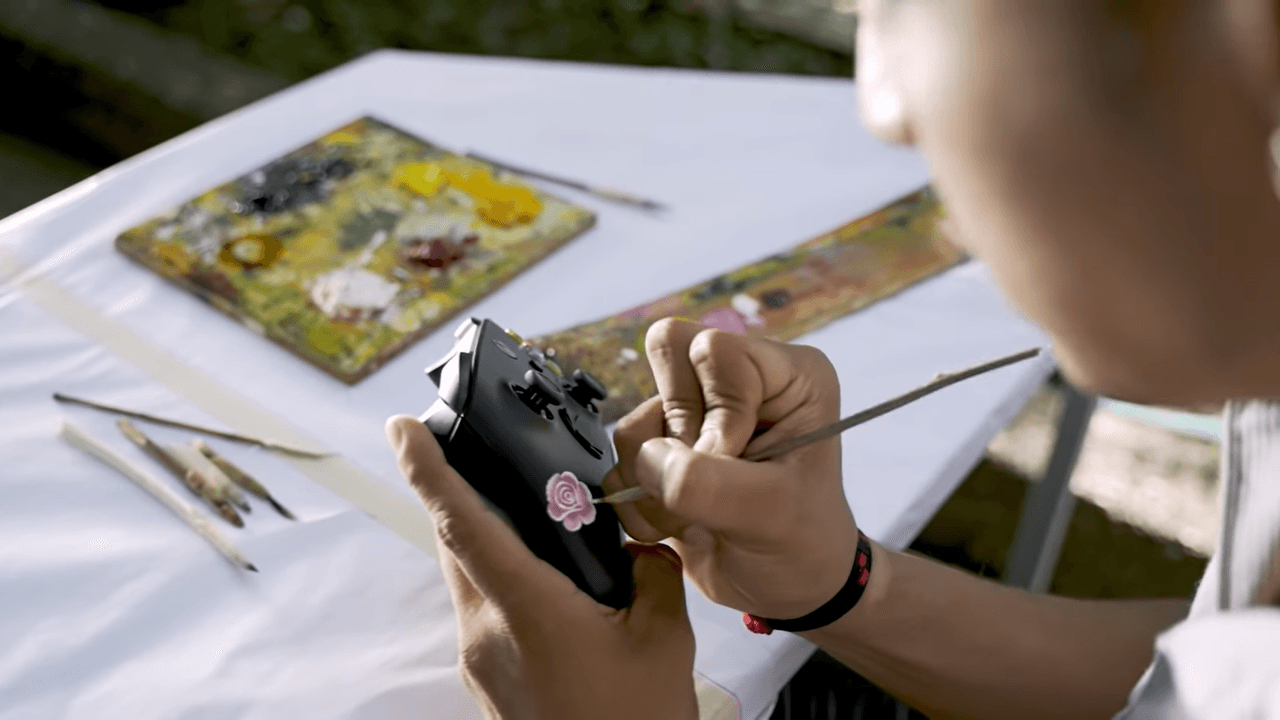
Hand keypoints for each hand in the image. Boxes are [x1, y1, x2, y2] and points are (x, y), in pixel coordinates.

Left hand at [385, 416, 698, 719]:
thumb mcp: (664, 642)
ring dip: (480, 534)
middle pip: (454, 542)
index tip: (402, 429)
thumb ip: (651, 576)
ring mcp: (481, 659)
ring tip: (521, 507)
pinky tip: (545, 574)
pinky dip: (499, 574)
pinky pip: (482, 607)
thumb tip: (639, 550)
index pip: (462, 523)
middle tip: (467, 446)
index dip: (426, 469)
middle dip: (453, 490)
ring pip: (466, 575)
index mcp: (527, 612)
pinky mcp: (488, 679)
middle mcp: (487, 633)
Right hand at [601, 318, 858, 620]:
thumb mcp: (768, 512)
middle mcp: (738, 380)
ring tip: (698, 515)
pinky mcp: (663, 448)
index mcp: (786, 374)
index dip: (716, 409)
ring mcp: (696, 413)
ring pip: (636, 419)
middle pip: (665, 356)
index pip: (714, 350)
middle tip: (710, 477)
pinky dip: (639, 500)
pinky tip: (678, 524)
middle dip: (676, 432)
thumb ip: (705, 482)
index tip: (741, 461)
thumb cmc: (801, 545)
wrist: (784, 591)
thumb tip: (646, 460)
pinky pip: (620, 458)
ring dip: (657, 479)